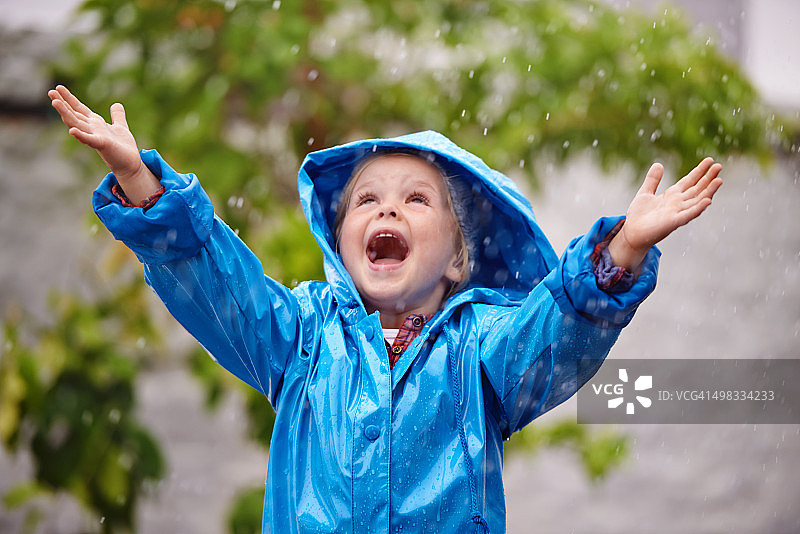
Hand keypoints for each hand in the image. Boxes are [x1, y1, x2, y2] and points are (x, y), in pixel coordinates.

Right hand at [48, 85, 160, 203]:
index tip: (58, 88)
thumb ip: (117, 116)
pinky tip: (72, 131)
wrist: (130, 164)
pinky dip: (81, 135)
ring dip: (66, 113)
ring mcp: (95, 137)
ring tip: (55, 102)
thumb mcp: (121, 127)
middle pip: (74, 114)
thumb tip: (116, 104)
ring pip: (76, 124)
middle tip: (50, 91)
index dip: (69, 99)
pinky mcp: (102, 145)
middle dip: (62, 103)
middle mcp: (92, 129)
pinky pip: (89, 140)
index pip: (79, 109)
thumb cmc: (123, 148)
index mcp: (95, 124)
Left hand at [608, 158, 722, 270]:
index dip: (699, 171)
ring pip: (697, 201)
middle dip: (708, 178)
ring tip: (719, 180)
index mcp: (672, 195)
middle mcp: (678, 203)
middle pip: (697, 189)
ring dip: (708, 191)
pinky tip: (708, 201)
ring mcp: (677, 213)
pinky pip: (688, 215)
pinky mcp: (673, 222)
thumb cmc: (639, 216)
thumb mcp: (645, 193)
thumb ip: (652, 180)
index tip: (710, 160)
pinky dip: (698, 208)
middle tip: (719, 166)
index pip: (689, 181)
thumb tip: (659, 164)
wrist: (631, 233)